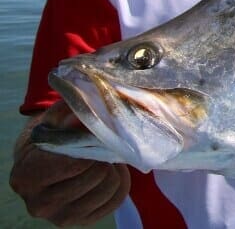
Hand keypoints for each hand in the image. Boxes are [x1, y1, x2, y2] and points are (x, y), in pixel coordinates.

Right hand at [9, 101, 129, 226]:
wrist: (43, 160)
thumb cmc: (51, 134)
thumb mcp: (55, 118)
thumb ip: (73, 110)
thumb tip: (96, 106)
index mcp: (26, 176)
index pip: (73, 163)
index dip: (91, 145)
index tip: (93, 134)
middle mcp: (39, 203)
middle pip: (95, 175)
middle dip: (103, 155)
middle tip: (100, 145)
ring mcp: (61, 217)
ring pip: (109, 187)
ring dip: (113, 167)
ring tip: (103, 157)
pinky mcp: (83, 222)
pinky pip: (117, 199)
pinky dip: (120, 181)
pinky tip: (109, 170)